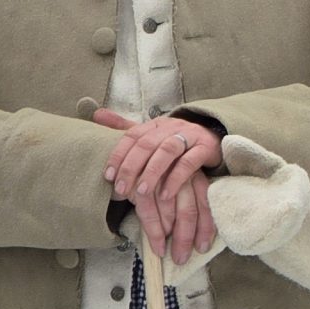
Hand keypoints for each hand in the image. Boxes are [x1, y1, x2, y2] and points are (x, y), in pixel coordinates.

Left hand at [97, 109, 220, 260]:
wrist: (213, 140)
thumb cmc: (176, 143)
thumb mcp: (151, 135)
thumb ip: (124, 127)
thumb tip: (97, 114)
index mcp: (155, 124)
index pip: (131, 135)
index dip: (118, 155)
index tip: (108, 176)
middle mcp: (172, 126)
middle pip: (147, 143)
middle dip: (131, 167)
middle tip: (121, 190)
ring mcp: (190, 135)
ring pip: (167, 151)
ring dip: (152, 172)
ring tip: (142, 192)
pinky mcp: (206, 147)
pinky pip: (189, 162)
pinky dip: (176, 178)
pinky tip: (165, 194)